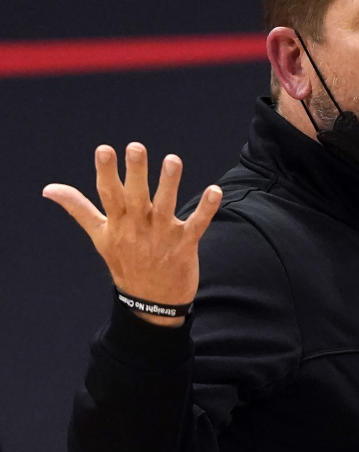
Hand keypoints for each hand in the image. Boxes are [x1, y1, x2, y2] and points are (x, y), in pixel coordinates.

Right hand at [43, 142, 221, 326]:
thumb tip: (49, 188)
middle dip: (136, 173)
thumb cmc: (125, 262)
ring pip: (165, 206)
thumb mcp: (99, 236)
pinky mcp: (185, 245)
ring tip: (173, 159)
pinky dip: (206, 209)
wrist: (150, 304)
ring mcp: (162, 236)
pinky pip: (197, 224)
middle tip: (136, 147)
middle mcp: (138, 227)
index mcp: (117, 224)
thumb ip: (79, 209)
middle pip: (136, 197)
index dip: (106, 172)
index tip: (104, 149)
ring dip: (169, 184)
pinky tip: (215, 191)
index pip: (108, 195)